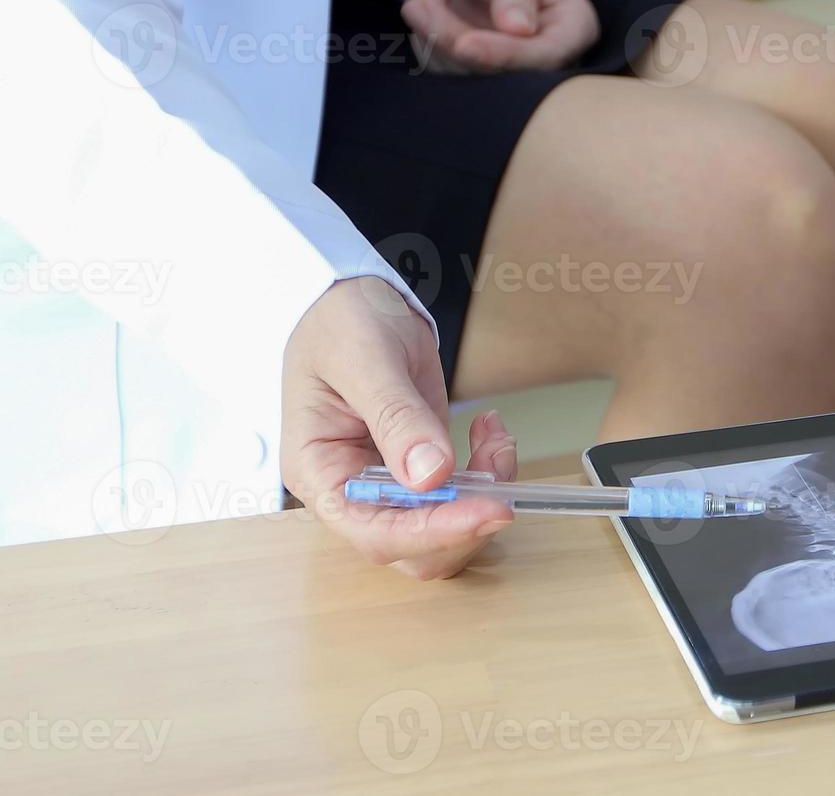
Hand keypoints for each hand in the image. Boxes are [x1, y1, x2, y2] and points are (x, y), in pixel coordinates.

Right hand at [282, 276, 518, 579]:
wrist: (352, 299)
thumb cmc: (340, 323)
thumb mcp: (365, 359)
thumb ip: (397, 417)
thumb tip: (431, 475)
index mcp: (319, 472)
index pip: (373, 531)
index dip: (433, 531)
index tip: (487, 510)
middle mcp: (351, 490)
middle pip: (413, 546)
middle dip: (467, 518)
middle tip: (503, 468)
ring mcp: (388, 484)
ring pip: (444, 528)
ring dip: (484, 494)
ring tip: (497, 439)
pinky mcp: (420, 469)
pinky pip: (460, 495)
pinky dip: (488, 473)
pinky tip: (491, 433)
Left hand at [401, 0, 598, 72]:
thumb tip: (518, 29)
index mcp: (573, 28)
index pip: (544, 57)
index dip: (504, 55)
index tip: (464, 43)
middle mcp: (545, 56)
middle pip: (501, 72)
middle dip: (452, 40)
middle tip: (417, 4)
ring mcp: (509, 64)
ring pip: (465, 73)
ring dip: (432, 35)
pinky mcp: (476, 67)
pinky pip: (445, 68)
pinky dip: (424, 37)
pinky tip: (427, 1)